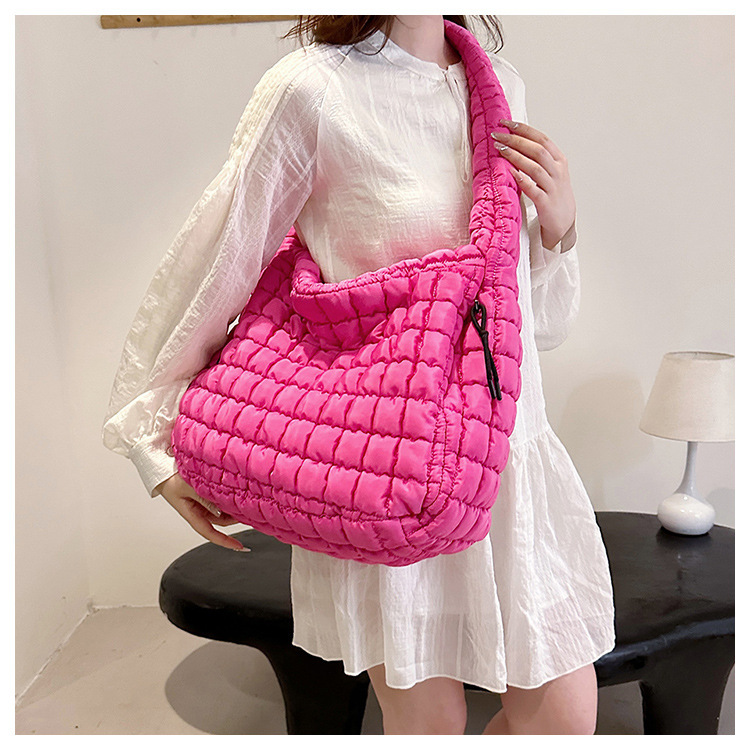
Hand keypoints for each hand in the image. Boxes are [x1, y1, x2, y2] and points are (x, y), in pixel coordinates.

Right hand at [156, 473, 247, 551]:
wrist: (162, 468)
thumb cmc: (170, 479)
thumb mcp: (188, 488)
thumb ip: (204, 498)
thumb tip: (220, 507)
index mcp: (191, 514)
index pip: (210, 533)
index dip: (225, 542)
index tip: (239, 547)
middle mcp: (197, 511)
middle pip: (220, 521)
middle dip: (235, 519)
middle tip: (249, 513)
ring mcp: (201, 502)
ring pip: (221, 510)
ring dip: (232, 508)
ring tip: (245, 501)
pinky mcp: (204, 493)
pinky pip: (219, 499)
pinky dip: (227, 498)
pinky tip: (236, 492)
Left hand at [491, 119, 575, 249]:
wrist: (564, 223)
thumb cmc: (553, 195)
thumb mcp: (551, 172)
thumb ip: (538, 158)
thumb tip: (515, 140)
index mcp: (559, 161)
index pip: (541, 139)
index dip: (523, 129)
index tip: (506, 123)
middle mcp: (557, 171)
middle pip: (537, 150)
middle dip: (516, 140)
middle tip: (497, 135)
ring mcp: (553, 187)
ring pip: (535, 167)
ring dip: (516, 156)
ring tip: (499, 149)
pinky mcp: (546, 204)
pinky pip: (533, 189)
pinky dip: (522, 179)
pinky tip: (510, 172)